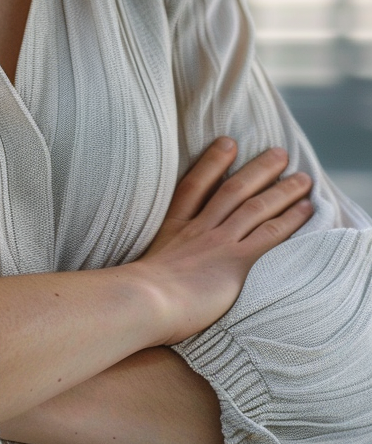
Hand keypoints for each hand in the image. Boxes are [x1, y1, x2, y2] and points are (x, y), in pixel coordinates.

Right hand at [135, 137, 312, 345]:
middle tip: (279, 153)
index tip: (228, 143)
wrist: (144, 301)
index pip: (195, 185)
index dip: (213, 162)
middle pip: (233, 189)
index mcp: (173, 226)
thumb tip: (157, 273)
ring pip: (256, 207)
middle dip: (258, 169)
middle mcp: (199, 228)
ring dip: (282, 190)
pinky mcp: (235, 261)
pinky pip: (269, 234)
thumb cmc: (138, 294)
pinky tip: (305, 210)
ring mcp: (218, 242)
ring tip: (303, 178)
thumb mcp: (140, 268)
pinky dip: (289, 219)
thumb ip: (155, 264)